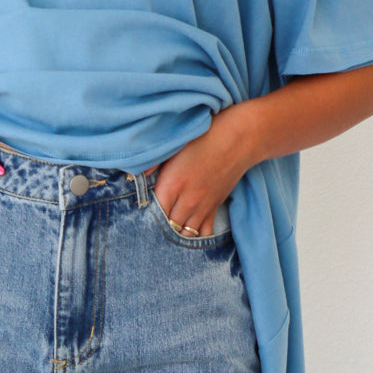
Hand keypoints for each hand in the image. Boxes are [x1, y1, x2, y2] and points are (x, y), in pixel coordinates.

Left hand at [147, 105, 252, 235]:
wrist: (239, 138)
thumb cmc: (204, 136)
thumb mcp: (174, 145)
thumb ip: (152, 163)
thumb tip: (133, 175)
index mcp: (172, 185)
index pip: (153, 214)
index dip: (145, 217)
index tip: (139, 217)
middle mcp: (187, 202)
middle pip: (167, 228)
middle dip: (158, 230)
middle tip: (149, 229)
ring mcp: (202, 207)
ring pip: (185, 234)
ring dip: (176, 234)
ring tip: (167, 233)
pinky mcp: (214, 208)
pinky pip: (204, 233)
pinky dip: (196, 236)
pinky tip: (188, 233)